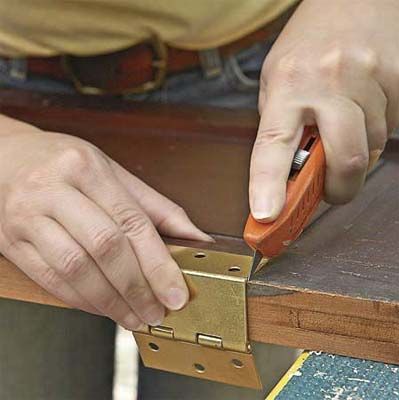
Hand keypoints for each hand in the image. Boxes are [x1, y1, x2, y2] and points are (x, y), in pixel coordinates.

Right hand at [0, 115, 210, 329]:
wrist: (6, 158)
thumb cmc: (65, 164)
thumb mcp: (113, 173)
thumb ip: (156, 207)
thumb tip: (196, 237)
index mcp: (87, 168)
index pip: (131, 222)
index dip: (157, 263)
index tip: (175, 292)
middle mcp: (54, 190)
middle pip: (104, 248)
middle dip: (136, 288)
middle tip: (156, 311)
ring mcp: (28, 217)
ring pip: (75, 269)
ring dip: (109, 302)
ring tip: (133, 316)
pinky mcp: (12, 242)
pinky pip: (51, 280)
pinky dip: (82, 300)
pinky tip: (103, 307)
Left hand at [250, 0, 398, 220]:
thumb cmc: (307, 46)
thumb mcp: (276, 83)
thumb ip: (282, 128)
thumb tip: (289, 177)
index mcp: (287, 85)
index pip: (274, 144)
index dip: (268, 185)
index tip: (266, 214)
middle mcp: (328, 81)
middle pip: (345, 159)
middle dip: (338, 189)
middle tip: (329, 190)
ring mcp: (368, 78)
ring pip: (370, 148)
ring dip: (355, 155)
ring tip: (342, 130)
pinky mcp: (398, 78)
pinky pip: (391, 128)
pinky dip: (374, 133)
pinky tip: (362, 111)